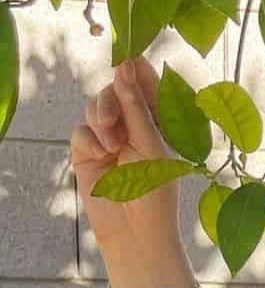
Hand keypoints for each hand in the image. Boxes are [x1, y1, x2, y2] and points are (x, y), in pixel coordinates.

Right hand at [70, 55, 186, 260]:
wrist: (135, 231)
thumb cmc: (155, 192)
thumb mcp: (152, 146)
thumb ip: (137, 107)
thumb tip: (125, 68)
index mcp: (160, 124)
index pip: (148, 87)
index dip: (137, 70)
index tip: (128, 56)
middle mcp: (134, 127)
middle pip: (115, 91)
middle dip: (112, 97)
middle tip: (112, 114)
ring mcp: (110, 139)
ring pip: (95, 107)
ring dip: (102, 118)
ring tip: (112, 144)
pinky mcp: (88, 153)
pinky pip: (81, 131)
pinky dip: (90, 139)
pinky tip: (102, 155)